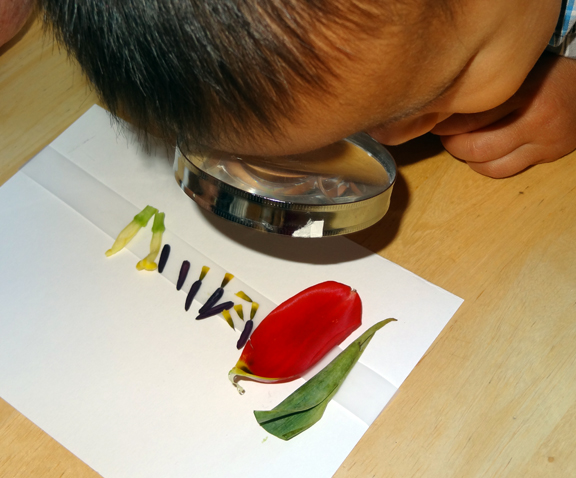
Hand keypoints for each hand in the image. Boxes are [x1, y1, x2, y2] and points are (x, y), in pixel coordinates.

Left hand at [431, 52, 575, 177]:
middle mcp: (537, 121)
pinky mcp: (548, 156)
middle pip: (476, 147)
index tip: (433, 119)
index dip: (445, 123)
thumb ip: (490, 85)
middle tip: (443, 134)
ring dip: (466, 158)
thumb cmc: (550, 69)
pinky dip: (485, 166)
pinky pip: (506, 171)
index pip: (472, 117)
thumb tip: (445, 102)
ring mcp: (544, 143)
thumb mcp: (521, 68)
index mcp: (527, 92)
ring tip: (459, 143)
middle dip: (452, 144)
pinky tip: (480, 153)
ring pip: (488, 166)